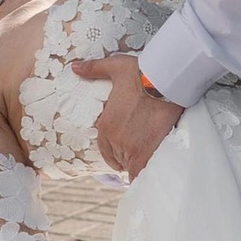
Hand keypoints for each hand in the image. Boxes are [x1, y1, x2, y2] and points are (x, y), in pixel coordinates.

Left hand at [72, 53, 183, 180]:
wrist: (165, 83)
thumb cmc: (142, 73)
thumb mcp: (116, 66)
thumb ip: (94, 69)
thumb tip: (75, 67)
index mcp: (105, 124)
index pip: (105, 146)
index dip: (115, 149)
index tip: (125, 146)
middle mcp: (115, 140)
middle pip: (119, 157)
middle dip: (127, 154)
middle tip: (140, 148)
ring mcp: (130, 149)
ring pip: (130, 165)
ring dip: (137, 162)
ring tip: (148, 155)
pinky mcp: (146, 154)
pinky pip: (140, 174)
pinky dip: (143, 174)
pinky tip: (149, 173)